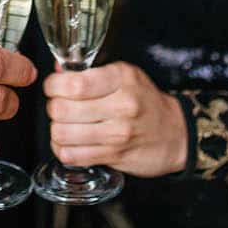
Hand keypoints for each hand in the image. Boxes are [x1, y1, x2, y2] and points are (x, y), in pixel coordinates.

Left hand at [44, 62, 187, 177]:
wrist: (176, 133)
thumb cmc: (146, 101)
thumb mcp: (125, 75)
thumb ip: (91, 72)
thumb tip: (58, 70)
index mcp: (121, 79)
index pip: (75, 83)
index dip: (54, 85)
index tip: (53, 86)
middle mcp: (121, 106)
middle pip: (63, 109)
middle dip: (52, 107)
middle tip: (58, 105)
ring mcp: (117, 134)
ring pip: (63, 133)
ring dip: (56, 129)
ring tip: (63, 123)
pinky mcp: (113, 156)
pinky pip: (71, 156)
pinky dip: (62, 149)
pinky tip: (69, 141)